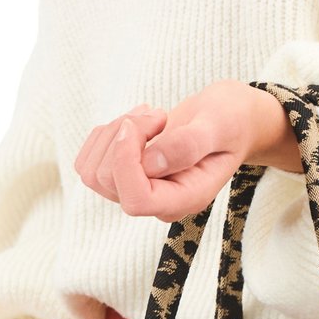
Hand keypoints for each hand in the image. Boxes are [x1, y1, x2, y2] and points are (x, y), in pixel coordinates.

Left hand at [73, 81, 303, 221]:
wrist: (228, 121)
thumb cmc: (229, 121)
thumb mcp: (218, 125)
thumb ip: (189, 144)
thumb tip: (151, 163)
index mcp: (186, 198)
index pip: (136, 200)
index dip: (125, 161)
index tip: (139, 123)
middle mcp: (160, 203)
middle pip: (109, 181)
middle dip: (122, 135)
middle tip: (156, 114)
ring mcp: (141, 193)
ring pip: (94, 171)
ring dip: (113, 133)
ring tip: (148, 117)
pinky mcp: (125, 179)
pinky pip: (89, 163)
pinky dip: (104, 135)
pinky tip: (134, 125)